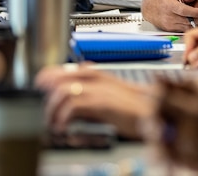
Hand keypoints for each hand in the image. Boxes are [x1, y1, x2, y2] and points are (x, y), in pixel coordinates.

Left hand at [35, 63, 153, 138]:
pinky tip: (63, 127)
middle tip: (43, 110)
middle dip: (48, 93)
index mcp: (102, 77)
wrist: (157, 113)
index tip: (40, 83)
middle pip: (64, 77)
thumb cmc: (140, 110)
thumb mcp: (113, 102)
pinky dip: (63, 117)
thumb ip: (95, 100)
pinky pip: (73, 106)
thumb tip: (76, 106)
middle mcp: (99, 79)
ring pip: (65, 91)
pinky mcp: (101, 102)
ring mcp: (100, 89)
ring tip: (53, 123)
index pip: (71, 70)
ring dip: (53, 109)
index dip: (52, 75)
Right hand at [141, 0, 197, 31]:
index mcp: (168, 4)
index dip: (194, 12)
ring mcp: (169, 24)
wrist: (149, 8)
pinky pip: (184, 29)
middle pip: (187, 20)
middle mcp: (169, 16)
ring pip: (187, 27)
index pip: (182, 10)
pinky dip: (194, 28)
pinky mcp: (171, 30)